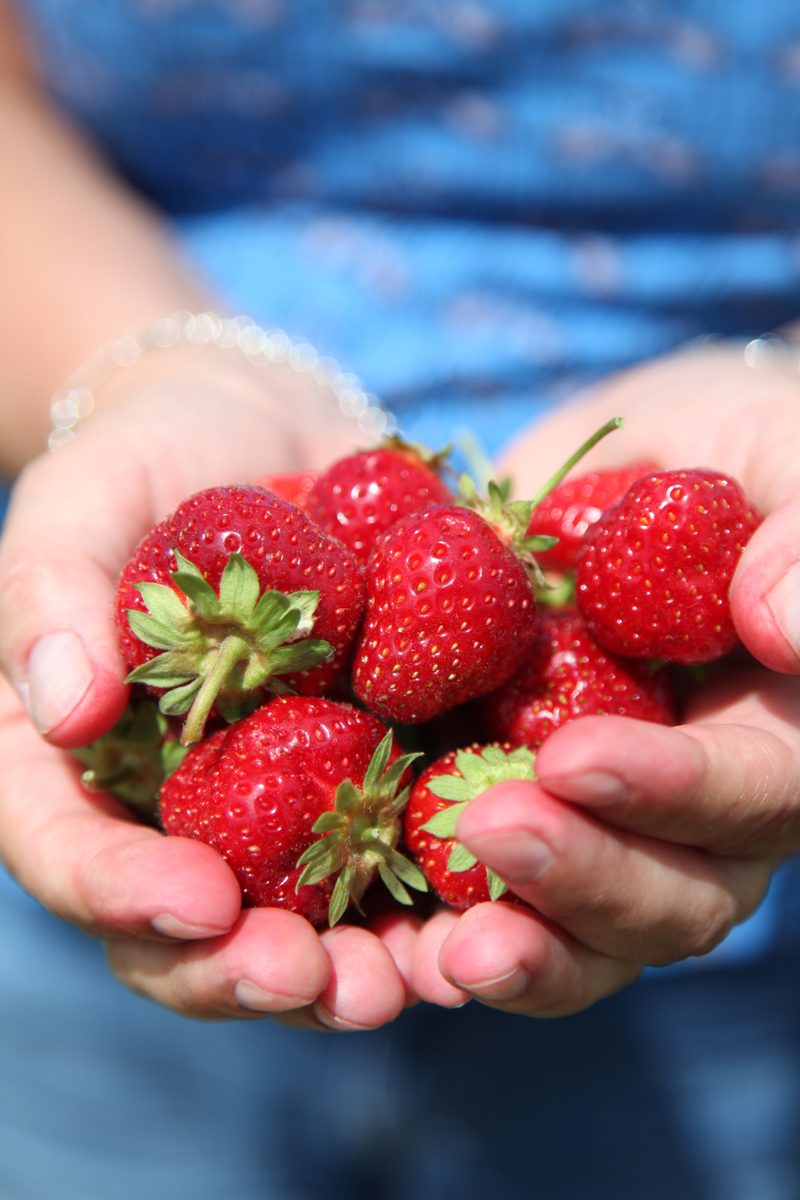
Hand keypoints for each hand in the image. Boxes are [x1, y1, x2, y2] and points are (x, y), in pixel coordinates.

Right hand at [0, 362, 414, 1026]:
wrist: (265, 433)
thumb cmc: (147, 464)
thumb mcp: (81, 507)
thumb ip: (52, 599)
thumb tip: (61, 711)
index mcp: (80, 766)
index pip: (71, 853)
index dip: (123, 894)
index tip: (196, 904)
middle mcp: (178, 810)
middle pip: (190, 932)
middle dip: (247, 973)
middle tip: (311, 980)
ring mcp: (279, 805)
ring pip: (304, 924)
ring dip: (358, 972)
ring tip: (414, 981)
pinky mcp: (374, 776)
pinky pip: (404, 856)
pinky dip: (446, 897)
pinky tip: (497, 911)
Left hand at [409, 342, 799, 1015]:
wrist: (620, 476)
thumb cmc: (731, 447)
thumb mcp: (783, 453)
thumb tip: (790, 629)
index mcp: (780, 730)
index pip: (755, 793)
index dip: (676, 792)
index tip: (576, 759)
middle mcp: (704, 807)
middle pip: (676, 898)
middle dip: (585, 879)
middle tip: (490, 832)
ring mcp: (608, 821)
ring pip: (590, 931)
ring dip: (523, 947)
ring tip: (445, 955)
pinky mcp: (514, 808)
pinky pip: (491, 901)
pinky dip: (442, 930)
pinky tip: (389, 939)